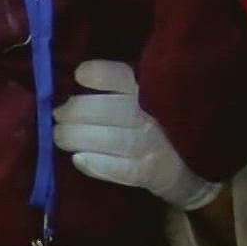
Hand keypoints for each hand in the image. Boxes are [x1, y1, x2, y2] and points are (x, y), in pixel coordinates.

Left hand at [53, 60, 219, 209]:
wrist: (189, 164)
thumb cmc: (155, 121)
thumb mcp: (143, 94)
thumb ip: (115, 86)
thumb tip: (70, 79)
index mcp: (150, 89)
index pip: (123, 76)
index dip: (98, 74)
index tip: (79, 75)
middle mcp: (153, 115)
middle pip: (110, 109)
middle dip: (76, 111)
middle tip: (58, 115)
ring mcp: (154, 145)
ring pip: (112, 139)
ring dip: (78, 137)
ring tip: (59, 136)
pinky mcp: (151, 172)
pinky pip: (122, 169)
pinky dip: (97, 164)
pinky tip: (78, 159)